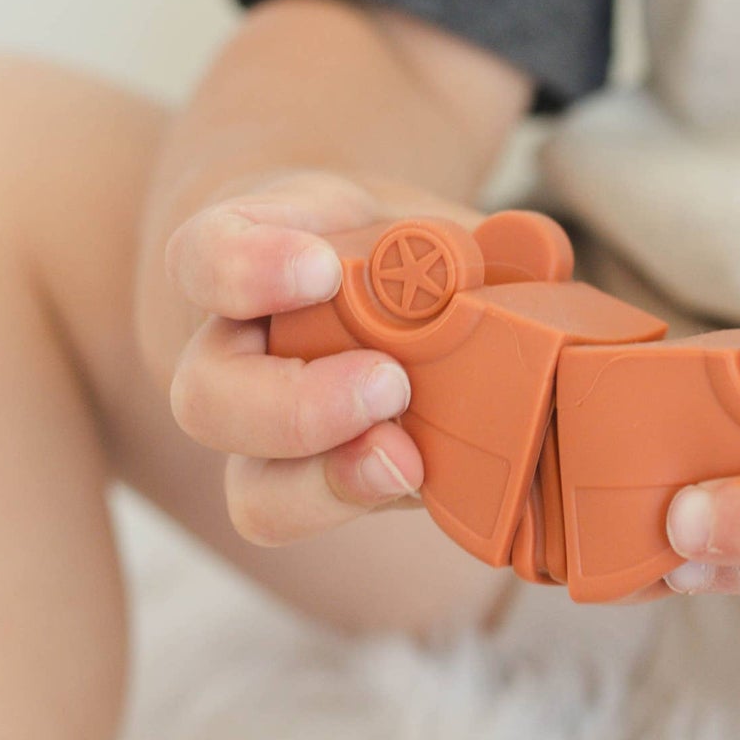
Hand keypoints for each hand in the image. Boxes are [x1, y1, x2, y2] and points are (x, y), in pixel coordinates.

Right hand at [163, 172, 462, 546]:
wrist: (386, 295)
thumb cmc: (398, 251)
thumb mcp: (426, 222)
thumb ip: (475, 240)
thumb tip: (534, 254)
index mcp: (250, 266)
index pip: (204, 258)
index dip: (247, 270)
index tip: (320, 271)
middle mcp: (235, 359)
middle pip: (205, 399)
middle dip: (297, 405)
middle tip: (390, 386)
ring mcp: (270, 441)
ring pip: (251, 489)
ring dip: (328, 483)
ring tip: (408, 461)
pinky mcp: (318, 489)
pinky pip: (312, 518)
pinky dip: (364, 503)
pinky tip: (428, 482)